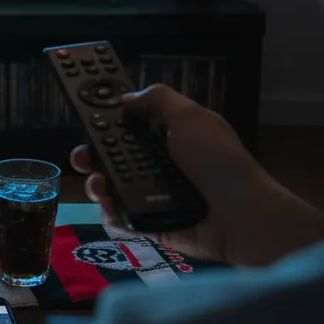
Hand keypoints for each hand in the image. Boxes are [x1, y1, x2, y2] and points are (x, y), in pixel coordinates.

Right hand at [70, 84, 323, 265]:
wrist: (242, 215)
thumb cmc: (218, 161)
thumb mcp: (191, 117)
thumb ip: (158, 101)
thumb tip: (127, 98)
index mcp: (171, 139)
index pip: (131, 129)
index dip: (107, 124)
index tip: (87, 121)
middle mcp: (161, 168)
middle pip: (114, 160)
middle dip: (92, 156)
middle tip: (81, 158)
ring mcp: (157, 198)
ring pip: (114, 191)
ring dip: (98, 186)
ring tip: (98, 186)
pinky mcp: (155, 225)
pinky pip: (124, 221)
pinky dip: (112, 215)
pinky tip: (110, 209)